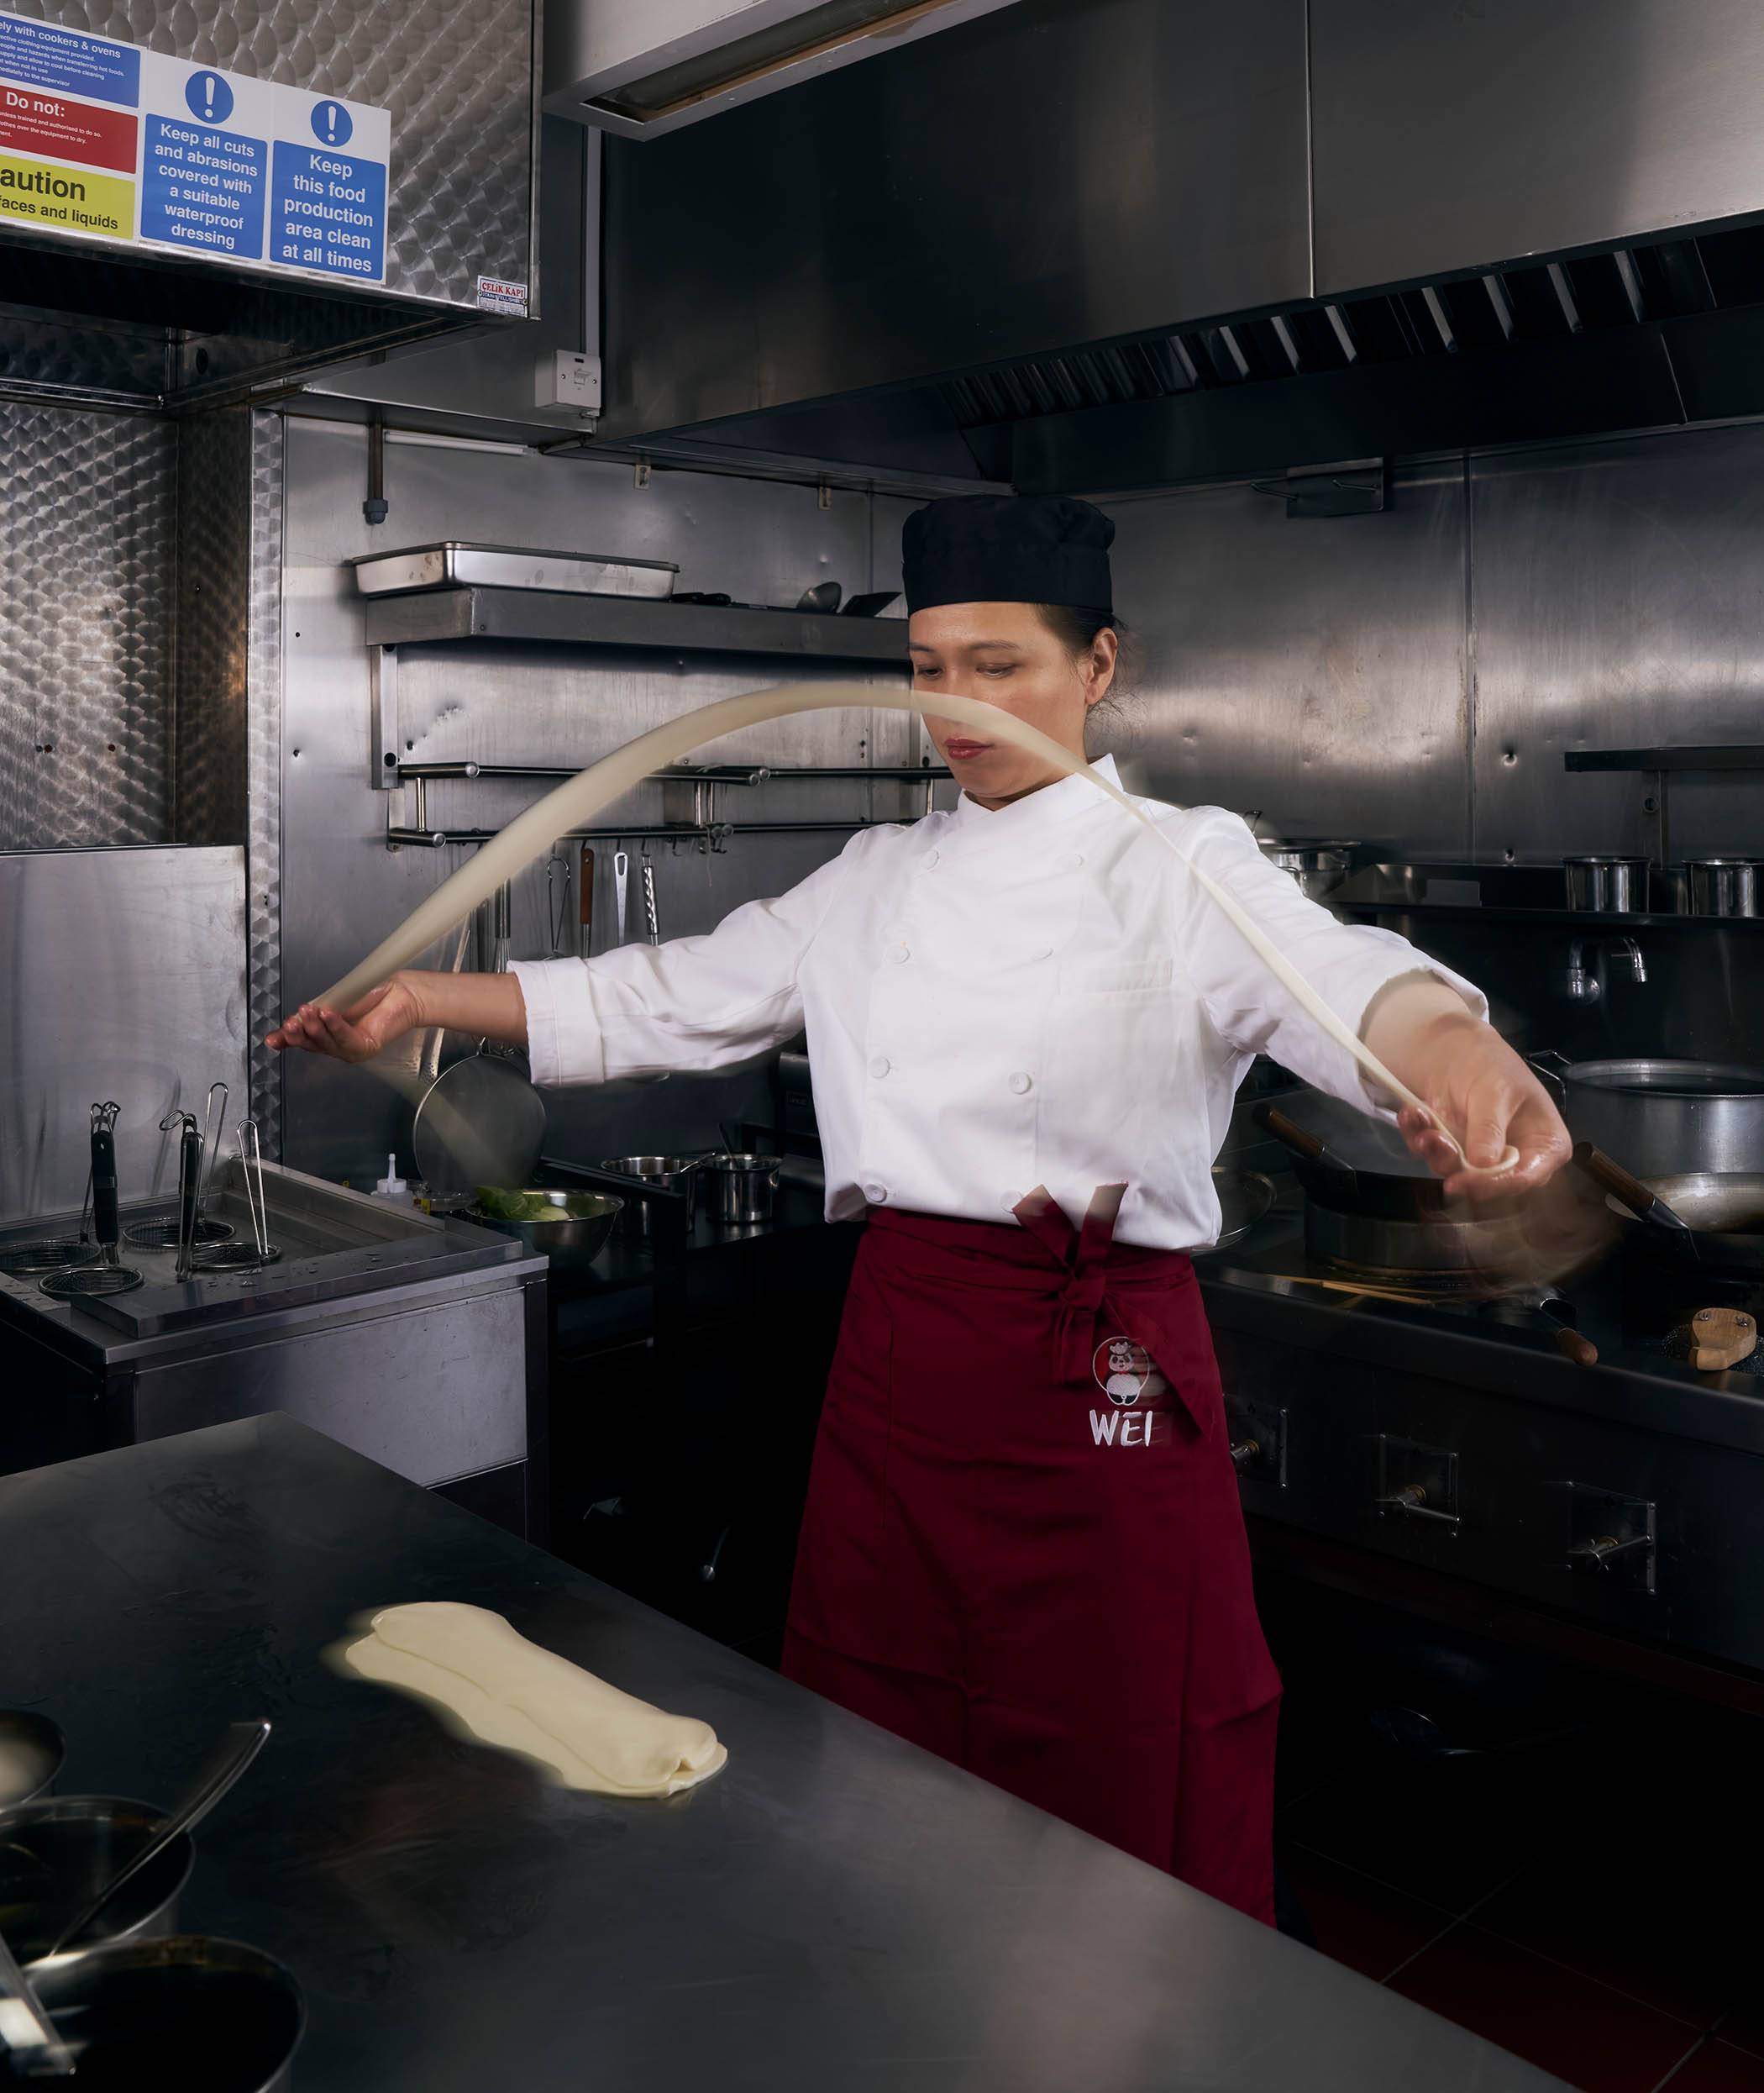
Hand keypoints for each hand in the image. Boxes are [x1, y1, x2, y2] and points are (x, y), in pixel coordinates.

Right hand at [266, 974, 423, 1061]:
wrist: (401, 992)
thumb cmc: (371, 994)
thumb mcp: (334, 1000)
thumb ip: (314, 1010)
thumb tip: (294, 1016)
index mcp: (326, 1034)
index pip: (302, 1040)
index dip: (286, 1040)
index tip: (272, 1039)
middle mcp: (337, 1044)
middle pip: (312, 1044)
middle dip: (298, 1034)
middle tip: (290, 1023)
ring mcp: (351, 1049)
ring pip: (327, 1042)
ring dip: (315, 1028)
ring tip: (307, 1013)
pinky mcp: (366, 1047)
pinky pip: (346, 1037)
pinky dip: (335, 1026)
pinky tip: (327, 1015)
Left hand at [1392, 1017, 1570, 1201]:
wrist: (1460, 1053)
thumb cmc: (1493, 1066)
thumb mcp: (1496, 1091)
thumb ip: (1490, 1128)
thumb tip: (1485, 1164)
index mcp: (1546, 1146)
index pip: (1526, 1178)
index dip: (1494, 1184)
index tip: (1460, 1181)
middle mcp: (1518, 1161)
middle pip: (1488, 1185)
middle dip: (1454, 1165)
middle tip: (1432, 1139)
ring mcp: (1484, 1161)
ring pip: (1456, 1174)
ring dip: (1432, 1150)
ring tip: (1419, 1120)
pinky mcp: (1455, 1156)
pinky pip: (1433, 1158)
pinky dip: (1418, 1138)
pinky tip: (1412, 1115)